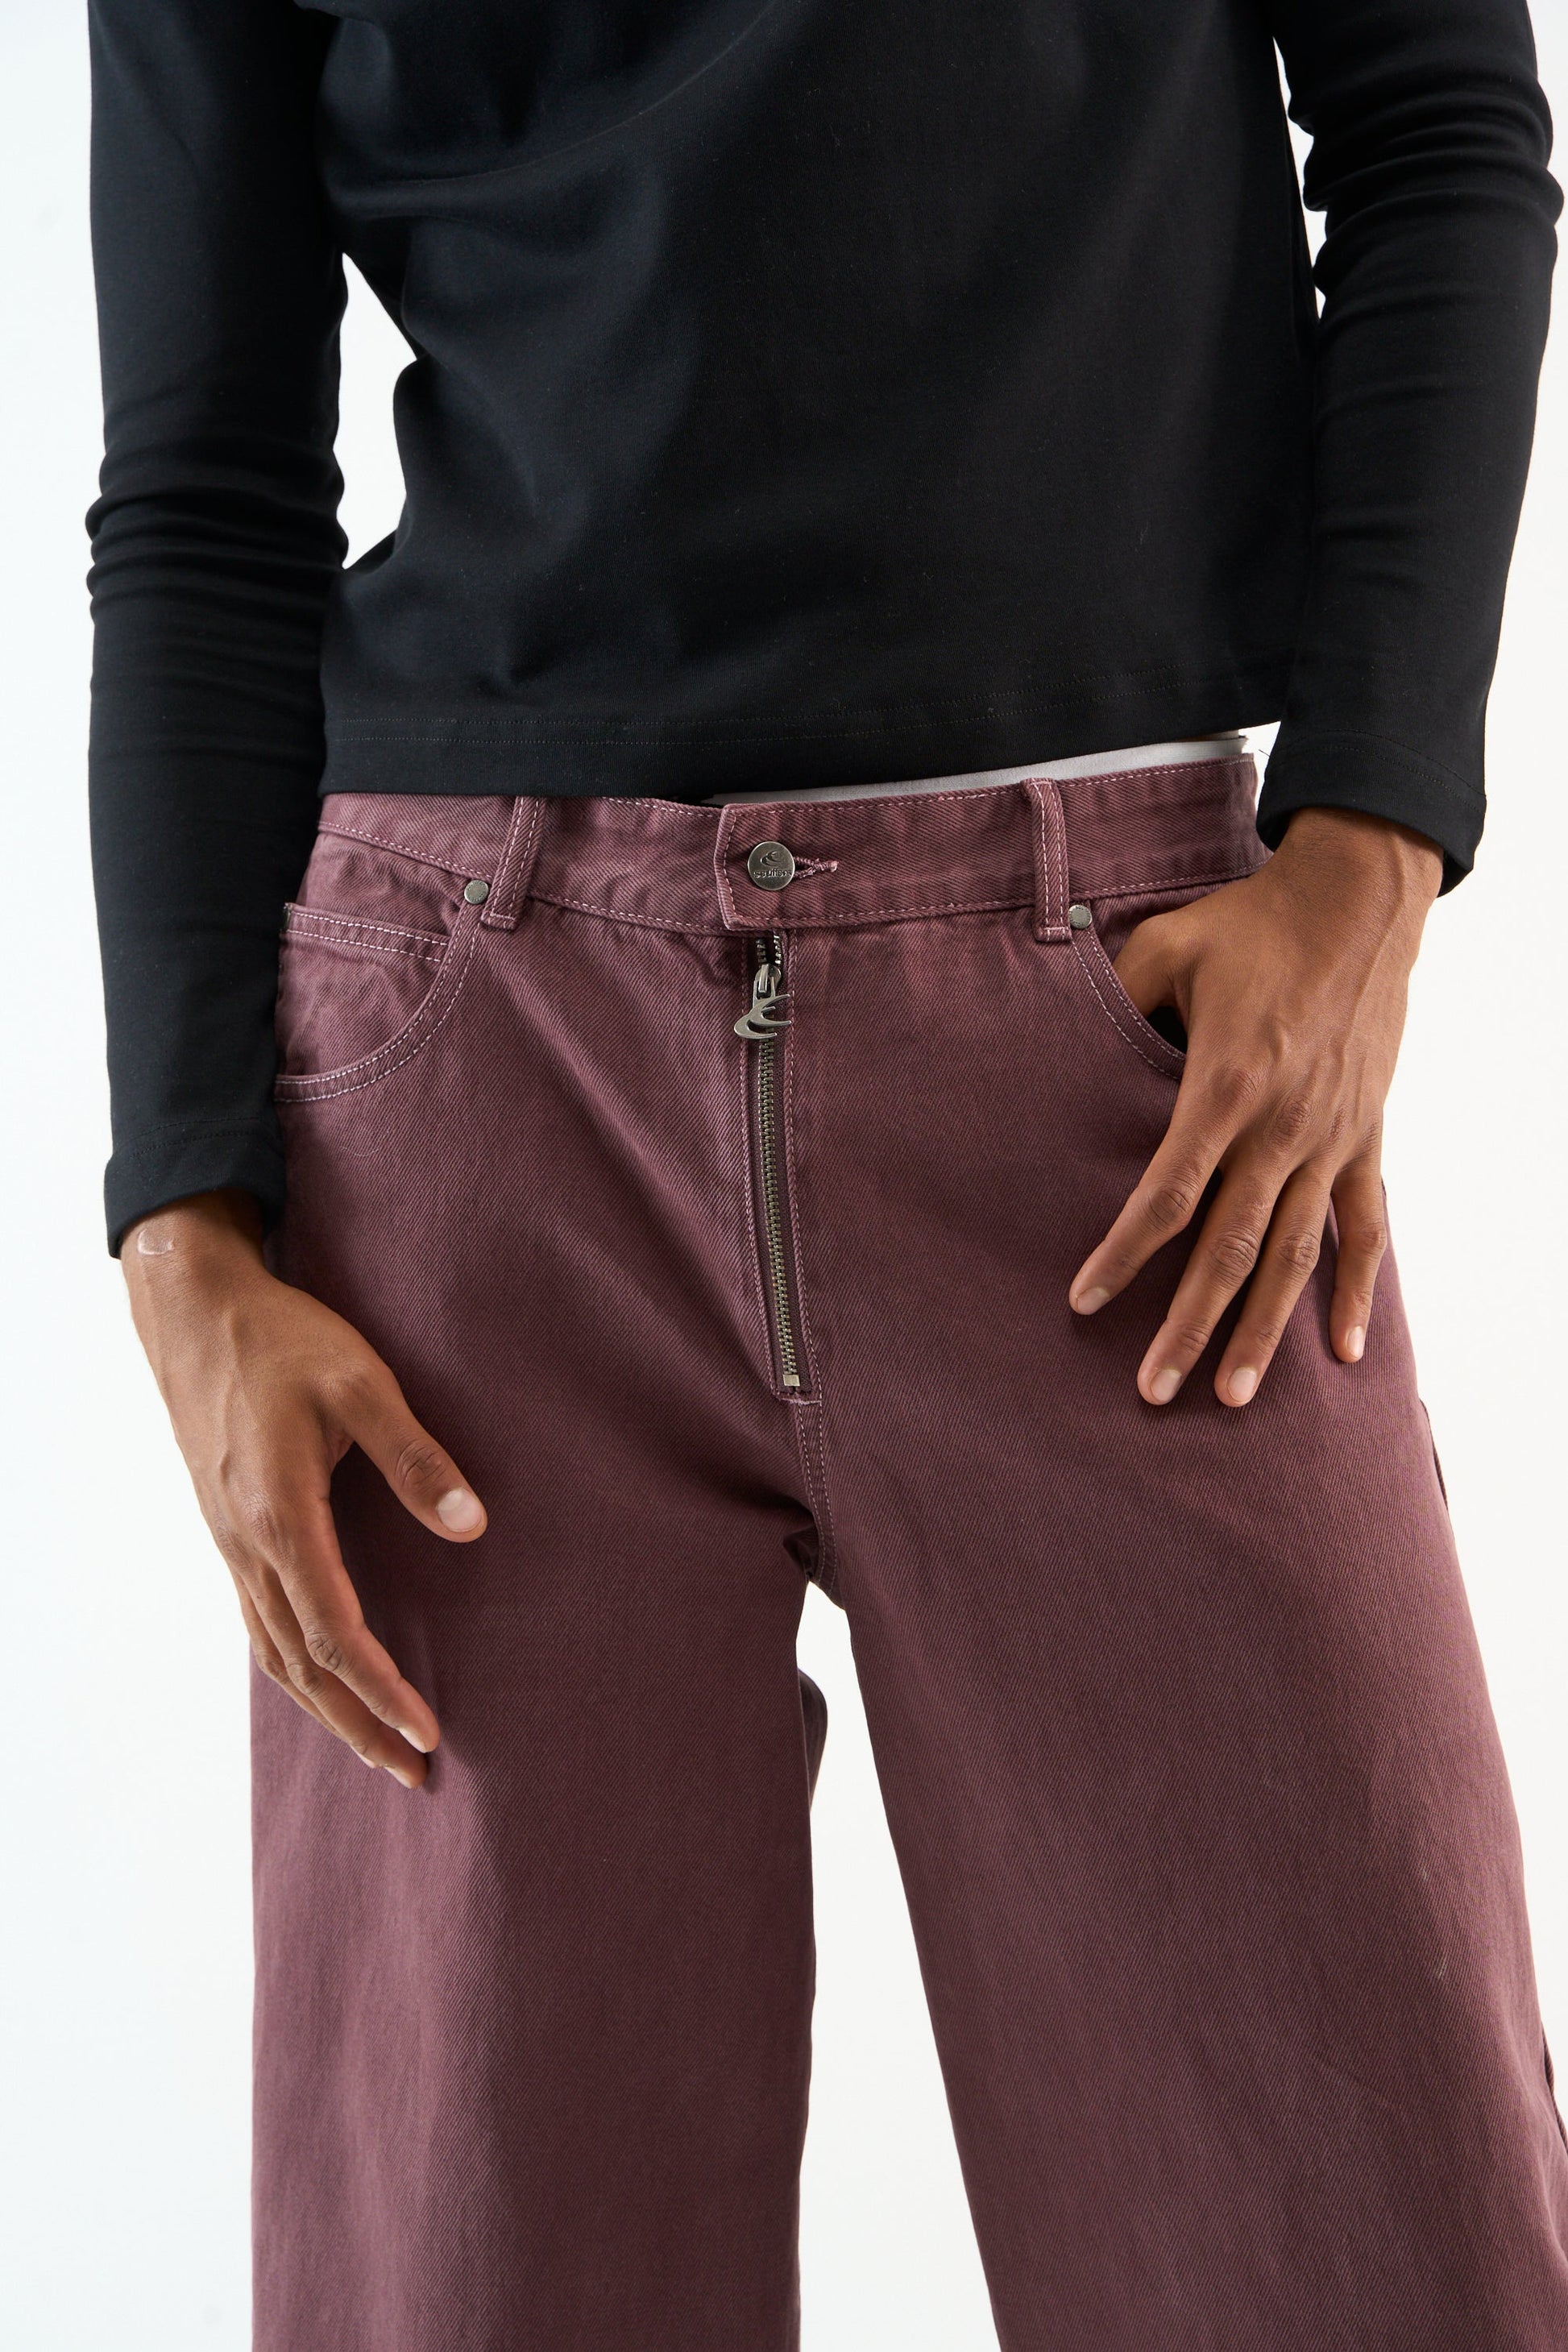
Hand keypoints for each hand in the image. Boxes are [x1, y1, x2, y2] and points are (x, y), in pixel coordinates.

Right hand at [122, 1189, 486, 1784]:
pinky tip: (323, 1684)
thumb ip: (416, 1457)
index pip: (333, 1633)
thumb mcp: (361, 1383)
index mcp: (281, 1515)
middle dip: (358, 1725)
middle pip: (301, 1665)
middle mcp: (248, 1544)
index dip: (381, 1689)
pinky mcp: (230, 1532)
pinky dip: (294, 1670)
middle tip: (414, 1774)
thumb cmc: (285, 1340)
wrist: (197, 1312)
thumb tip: (471, 1527)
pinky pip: (258, 1624)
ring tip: (377, 1751)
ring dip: (326, 1708)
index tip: (427, 1733)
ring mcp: (232, 1543)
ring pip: (274, 1654)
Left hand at [1069, 808, 1443, 1405]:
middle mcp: (1282, 1127)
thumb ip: (1112, 1001)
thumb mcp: (1166, 947)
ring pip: (1293, 1255)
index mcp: (1225, 1085)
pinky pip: (1365, 1230)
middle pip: (1229, 1249)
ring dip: (1262, 1332)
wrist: (1358, 904)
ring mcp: (1331, 1140)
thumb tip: (1056, 1040)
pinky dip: (1355, 1292)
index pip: (1167, 1194)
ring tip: (1229, 1397)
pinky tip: (1340, 1351)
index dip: (1124, 1254)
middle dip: (1188, 1325)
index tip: (1084, 1302)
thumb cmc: (1251, 924)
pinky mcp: (1366, 1139)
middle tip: (1153, 1390)